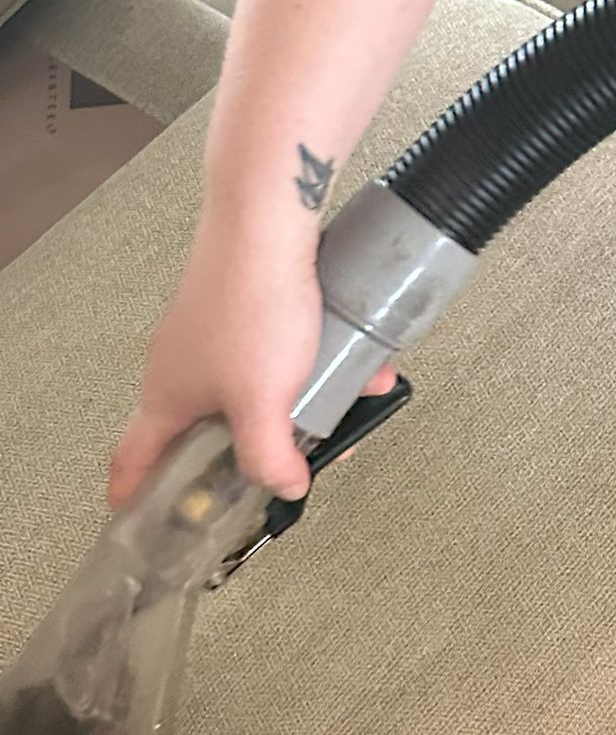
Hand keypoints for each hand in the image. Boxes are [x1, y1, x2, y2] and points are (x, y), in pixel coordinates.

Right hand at [107, 211, 391, 507]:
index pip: (136, 457)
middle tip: (300, 459)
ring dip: (312, 401)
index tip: (134, 514)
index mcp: (166, 397)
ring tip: (352, 400)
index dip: (134, 491)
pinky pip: (287, 354)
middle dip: (267, 447)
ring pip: (264, 391)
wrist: (268, 221)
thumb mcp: (262, 403)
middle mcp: (183, 366)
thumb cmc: (250, 303)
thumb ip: (270, 456)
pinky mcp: (249, 310)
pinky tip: (363, 364)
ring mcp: (216, 336)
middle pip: (216, 430)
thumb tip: (282, 487)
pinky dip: (324, 363)